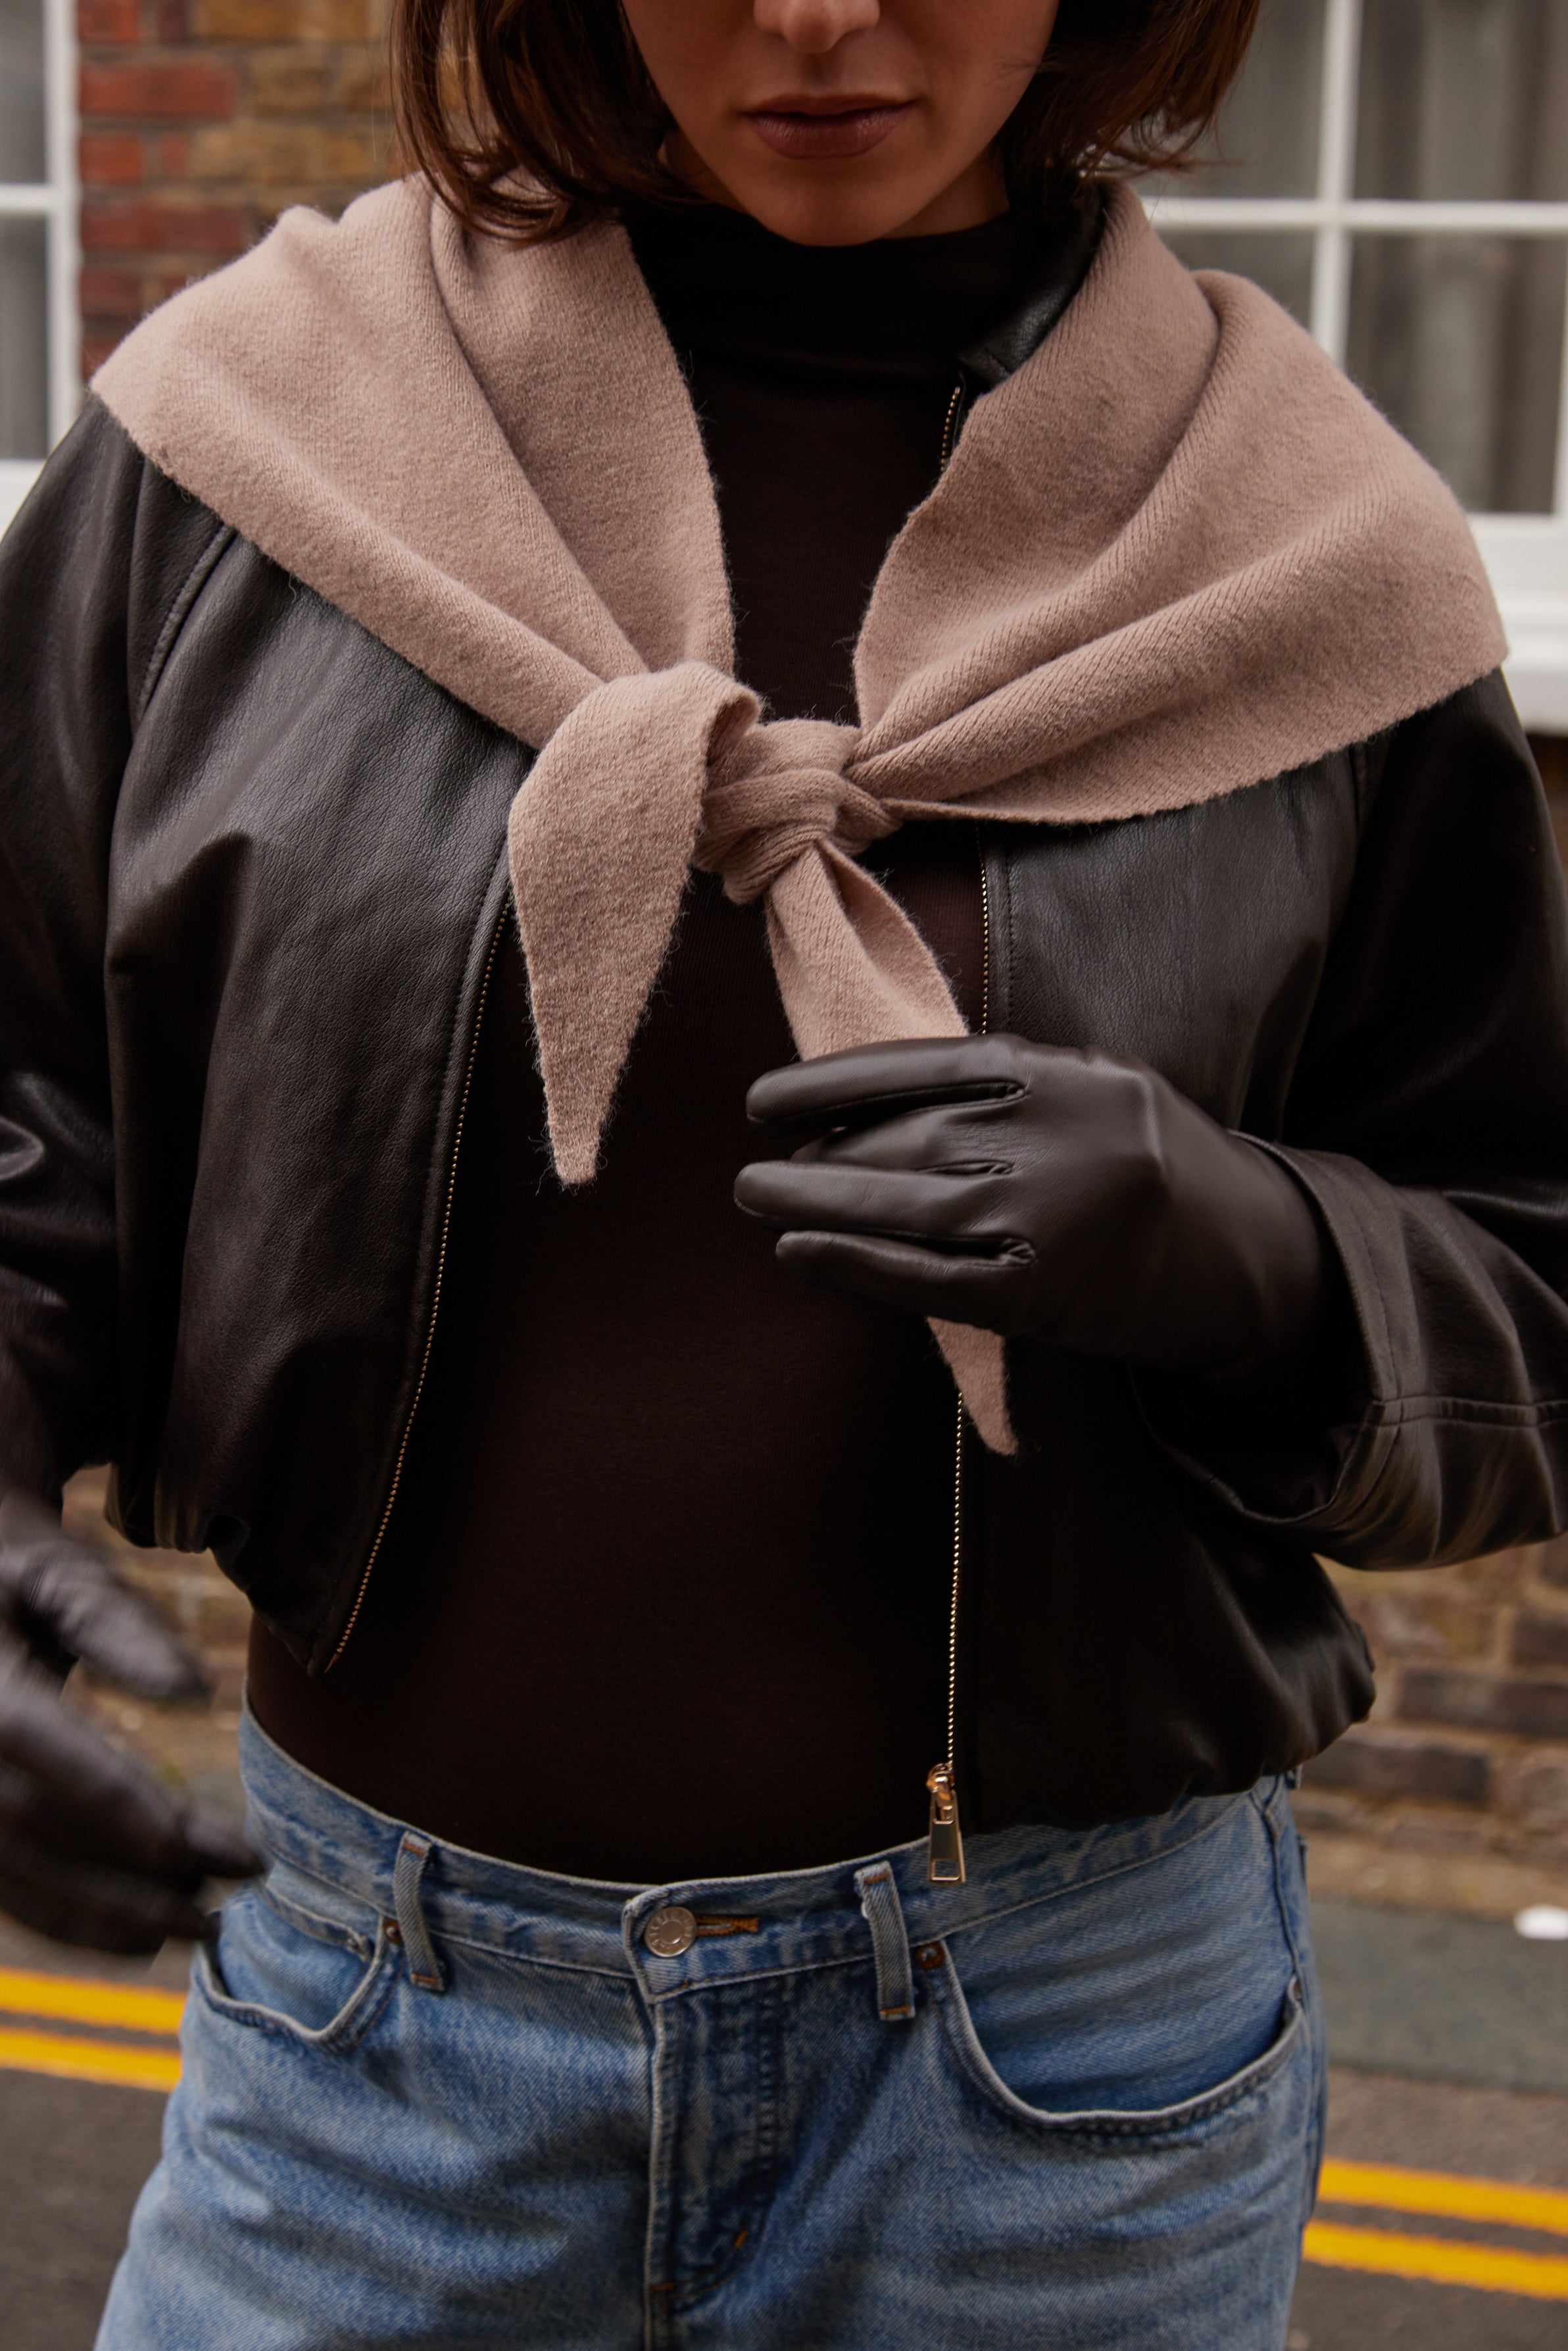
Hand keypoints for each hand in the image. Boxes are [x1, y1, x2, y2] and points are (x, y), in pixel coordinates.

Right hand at [0, 1489, 260, 1952]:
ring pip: (15, 1877)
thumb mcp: (61, 1574)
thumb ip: (120, 1628)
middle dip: (132, 1880)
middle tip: (221, 1904)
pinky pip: (2, 1885)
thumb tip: (195, 1694)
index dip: (132, 1815)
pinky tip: (135, 1935)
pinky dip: (66, 1919)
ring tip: (193, 1928)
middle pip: (37, 1834)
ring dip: (103, 1917)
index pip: (54, 1761)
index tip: (217, 1850)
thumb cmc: (14, 1568)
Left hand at [735, 1035, 1328, 1379]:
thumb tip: (866, 1105)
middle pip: (910, 1139)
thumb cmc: (1153, 1164)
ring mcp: (1053, 1220)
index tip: (763, 1098)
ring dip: (816, 1202)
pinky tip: (799, 1252)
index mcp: (1072, 1074)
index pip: (929, 1065)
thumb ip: (1005, 1085)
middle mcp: (1061, 1140)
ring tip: (755, 1195)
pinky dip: (856, 1265)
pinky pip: (929, 1279)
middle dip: (821, 1152)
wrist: (1251, 1260)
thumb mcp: (1097, 1089)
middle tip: (757, 1163)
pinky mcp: (1043, 1295)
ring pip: (908, 1206)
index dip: (835, 1082)